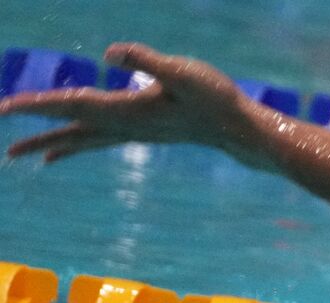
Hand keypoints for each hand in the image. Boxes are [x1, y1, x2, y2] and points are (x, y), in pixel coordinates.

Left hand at [0, 42, 254, 162]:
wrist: (239, 127)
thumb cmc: (215, 97)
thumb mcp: (182, 71)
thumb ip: (145, 60)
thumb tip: (108, 54)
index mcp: (127, 110)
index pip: (72, 106)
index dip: (37, 105)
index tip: (4, 108)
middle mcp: (126, 126)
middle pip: (71, 130)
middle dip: (35, 132)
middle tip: (4, 149)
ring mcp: (133, 132)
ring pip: (83, 139)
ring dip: (51, 144)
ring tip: (23, 154)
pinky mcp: (142, 131)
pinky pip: (98, 140)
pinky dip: (76, 145)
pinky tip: (61, 153)